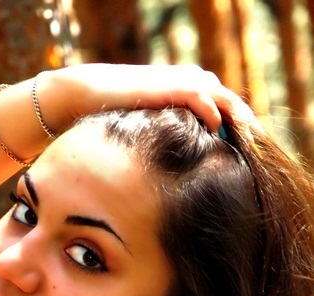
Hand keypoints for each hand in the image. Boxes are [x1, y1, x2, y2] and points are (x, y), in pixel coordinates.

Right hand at [39, 63, 258, 135]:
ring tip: (248, 148)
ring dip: (239, 123)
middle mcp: (192, 82)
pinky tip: (218, 134)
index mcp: (189, 91)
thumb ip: (169, 138)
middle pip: (233, 105)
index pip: (226, 110)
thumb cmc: (114, 117)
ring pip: (226, 100)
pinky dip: (215, 115)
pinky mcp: (172, 85)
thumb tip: (180, 165)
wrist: (85, 96)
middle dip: (246, 129)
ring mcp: (184, 81)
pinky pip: (204, 99)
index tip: (248, 156)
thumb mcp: (149, 129)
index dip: (239, 132)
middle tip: (257, 156)